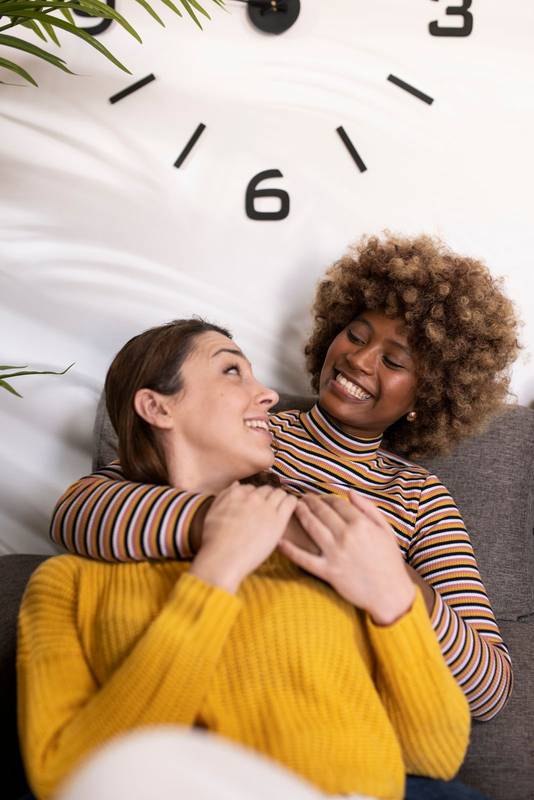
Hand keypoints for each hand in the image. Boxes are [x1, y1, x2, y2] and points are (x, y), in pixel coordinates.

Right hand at [190, 482, 296, 592]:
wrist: (223, 558)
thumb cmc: (214, 540)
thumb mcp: (213, 511)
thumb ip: (225, 495)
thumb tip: (236, 484)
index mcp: (237, 494)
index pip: (252, 488)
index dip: (255, 496)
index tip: (256, 505)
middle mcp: (252, 497)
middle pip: (267, 489)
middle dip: (268, 496)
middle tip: (269, 508)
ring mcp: (266, 508)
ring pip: (280, 493)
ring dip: (281, 498)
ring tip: (280, 508)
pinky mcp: (278, 520)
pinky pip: (291, 502)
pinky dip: (291, 502)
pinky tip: (289, 509)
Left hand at [278, 491, 414, 624]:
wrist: (390, 594)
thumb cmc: (390, 561)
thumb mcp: (386, 530)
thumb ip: (369, 509)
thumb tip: (350, 492)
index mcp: (361, 524)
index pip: (337, 503)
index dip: (327, 497)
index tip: (321, 497)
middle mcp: (346, 536)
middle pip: (322, 512)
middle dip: (311, 502)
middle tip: (303, 498)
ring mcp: (335, 554)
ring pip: (312, 527)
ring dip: (301, 515)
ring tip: (294, 508)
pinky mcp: (328, 571)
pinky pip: (304, 559)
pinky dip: (290, 550)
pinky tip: (280, 541)